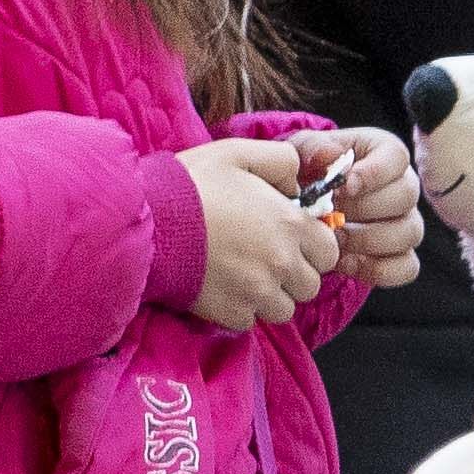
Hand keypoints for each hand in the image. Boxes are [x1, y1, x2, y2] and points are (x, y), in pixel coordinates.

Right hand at [177, 138, 342, 329]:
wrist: (144, 221)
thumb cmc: (190, 184)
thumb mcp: (238, 153)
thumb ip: (281, 161)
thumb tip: (299, 183)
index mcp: (291, 224)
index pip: (329, 251)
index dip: (312, 247)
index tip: (289, 240)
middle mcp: (282, 263)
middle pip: (310, 284)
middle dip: (293, 274)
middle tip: (263, 258)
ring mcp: (258, 292)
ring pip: (284, 308)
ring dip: (269, 296)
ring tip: (241, 274)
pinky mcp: (231, 313)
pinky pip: (249, 320)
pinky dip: (240, 309)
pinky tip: (221, 286)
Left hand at [297, 127, 425, 290]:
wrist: (306, 207)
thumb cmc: (308, 174)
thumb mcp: (303, 154)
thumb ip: (313, 148)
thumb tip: (330, 154)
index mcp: (382, 153)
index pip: (396, 156)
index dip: (376, 172)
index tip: (348, 185)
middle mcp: (402, 186)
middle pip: (405, 196)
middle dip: (366, 208)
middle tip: (333, 213)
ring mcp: (405, 223)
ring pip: (409, 233)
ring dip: (369, 239)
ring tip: (335, 239)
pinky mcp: (400, 255)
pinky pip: (406, 267)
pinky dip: (377, 269)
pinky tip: (345, 262)